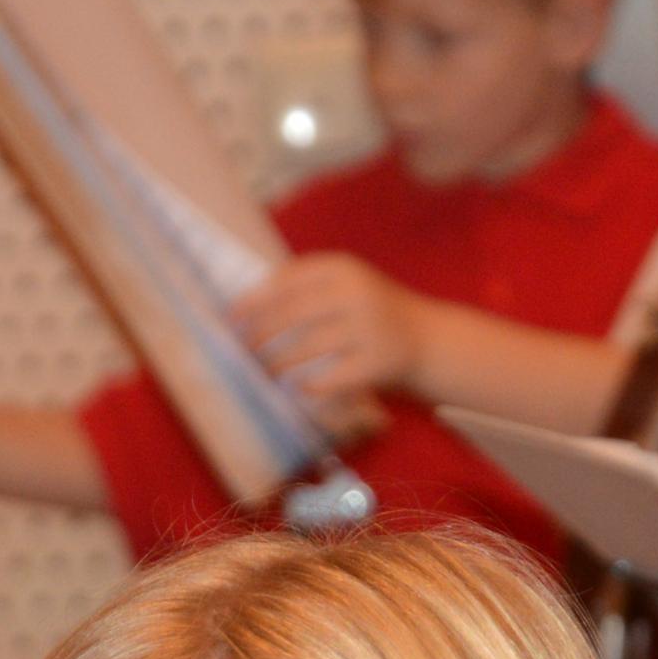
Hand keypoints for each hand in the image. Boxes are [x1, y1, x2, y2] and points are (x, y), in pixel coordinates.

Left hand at [235, 255, 425, 415]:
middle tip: (241, 350)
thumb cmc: (372, 312)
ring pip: (307, 347)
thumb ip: (305, 288)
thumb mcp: (346, 285)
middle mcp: (356, 293)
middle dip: (260, 333)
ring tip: (263, 372)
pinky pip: (331, 378)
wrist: (427, 339)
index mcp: (343, 269)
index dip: (255, 299)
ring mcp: (368, 328)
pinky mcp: (377, 363)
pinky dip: (310, 386)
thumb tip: (245, 306)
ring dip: (278, 363)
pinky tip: (300, 389)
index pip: (288, 280)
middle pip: (293, 313)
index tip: (230, 318)